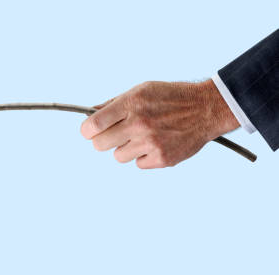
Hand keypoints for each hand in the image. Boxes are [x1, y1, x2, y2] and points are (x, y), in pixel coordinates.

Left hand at [80, 80, 239, 168]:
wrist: (207, 109)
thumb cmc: (171, 97)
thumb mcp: (142, 90)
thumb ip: (114, 104)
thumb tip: (89, 114)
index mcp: (132, 103)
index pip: (93, 125)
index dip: (87, 131)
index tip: (90, 131)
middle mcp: (139, 124)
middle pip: (99, 145)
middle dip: (103, 140)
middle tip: (116, 134)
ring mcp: (150, 143)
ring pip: (118, 156)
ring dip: (126, 148)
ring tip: (143, 136)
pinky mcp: (162, 158)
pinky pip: (138, 164)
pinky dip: (144, 156)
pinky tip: (157, 143)